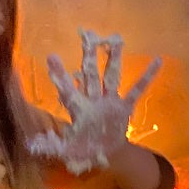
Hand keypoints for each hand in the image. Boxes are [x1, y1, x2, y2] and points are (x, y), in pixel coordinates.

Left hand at [27, 29, 161, 174]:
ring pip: (111, 76)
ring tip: (116, 39)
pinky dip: (147, 77)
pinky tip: (157, 61)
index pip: (67, 90)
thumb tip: (32, 145)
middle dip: (88, 56)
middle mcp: (93, 100)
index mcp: (78, 109)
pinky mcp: (124, 107)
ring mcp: (109, 101)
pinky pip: (137, 90)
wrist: (104, 154)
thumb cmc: (81, 150)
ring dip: (114, 59)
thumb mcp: (65, 152)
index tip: (52, 57)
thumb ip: (51, 147)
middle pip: (89, 74)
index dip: (60, 75)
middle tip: (86, 34)